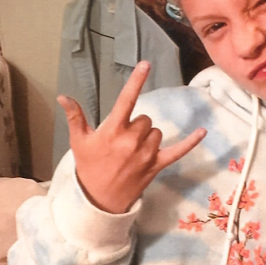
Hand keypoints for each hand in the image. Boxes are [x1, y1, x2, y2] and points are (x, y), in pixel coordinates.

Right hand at [58, 61, 205, 213]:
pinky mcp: (156, 166)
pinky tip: (202, 131)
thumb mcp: (79, 142)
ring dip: (148, 137)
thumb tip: (63, 96)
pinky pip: (178, 151)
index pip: (126, 100)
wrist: (99, 200)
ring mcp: (146, 154)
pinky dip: (190, 142)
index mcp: (113, 131)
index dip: (136, 81)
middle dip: (136, 125)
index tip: (145, 64)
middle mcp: (131, 140)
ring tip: (132, 151)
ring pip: (156, 132)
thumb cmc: (89, 168)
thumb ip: (75, 117)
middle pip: (145, 119)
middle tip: (122, 140)